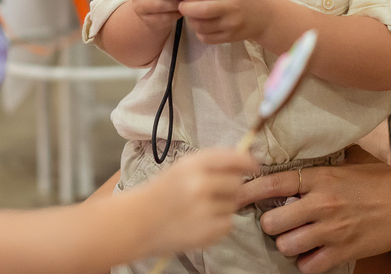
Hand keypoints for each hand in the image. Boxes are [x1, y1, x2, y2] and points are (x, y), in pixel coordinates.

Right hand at [138, 148, 256, 255]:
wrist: (136, 222)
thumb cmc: (160, 193)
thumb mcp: (182, 167)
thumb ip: (211, 162)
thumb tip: (244, 158)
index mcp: (193, 164)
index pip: (233, 158)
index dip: (248, 162)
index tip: (254, 166)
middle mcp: (200, 185)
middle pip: (237, 183)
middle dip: (230, 187)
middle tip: (213, 192)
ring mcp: (203, 210)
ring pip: (233, 205)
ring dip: (223, 207)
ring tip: (200, 209)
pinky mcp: (205, 232)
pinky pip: (228, 224)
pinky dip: (218, 224)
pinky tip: (200, 221)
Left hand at [178, 0, 270, 44]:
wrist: (266, 17)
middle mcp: (232, 7)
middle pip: (201, 10)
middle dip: (186, 8)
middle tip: (183, 5)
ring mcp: (231, 25)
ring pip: (201, 26)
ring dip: (191, 20)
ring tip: (192, 14)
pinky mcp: (230, 37)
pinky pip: (206, 38)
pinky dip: (199, 32)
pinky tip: (202, 25)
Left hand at [237, 156, 390, 273]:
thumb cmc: (382, 181)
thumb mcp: (350, 161)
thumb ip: (322, 162)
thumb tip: (296, 153)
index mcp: (322, 177)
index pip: (274, 182)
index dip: (249, 190)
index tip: (234, 195)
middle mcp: (323, 203)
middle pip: (273, 221)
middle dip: (271, 223)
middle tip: (278, 221)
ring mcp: (332, 230)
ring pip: (286, 245)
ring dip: (287, 244)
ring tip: (296, 237)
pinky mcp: (343, 251)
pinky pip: (308, 265)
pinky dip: (306, 262)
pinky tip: (312, 253)